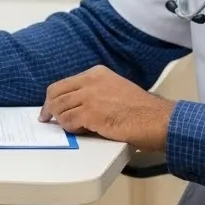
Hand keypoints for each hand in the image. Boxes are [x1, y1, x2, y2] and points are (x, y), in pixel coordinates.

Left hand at [38, 65, 173, 151]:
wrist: (156, 119)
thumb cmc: (141, 110)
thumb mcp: (115, 88)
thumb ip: (95, 91)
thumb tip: (75, 104)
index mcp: (96, 73)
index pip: (63, 84)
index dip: (52, 98)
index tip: (49, 107)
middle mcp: (90, 81)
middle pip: (56, 94)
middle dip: (49, 109)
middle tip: (47, 119)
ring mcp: (89, 97)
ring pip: (60, 109)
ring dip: (62, 121)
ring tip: (73, 127)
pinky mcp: (91, 114)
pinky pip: (68, 122)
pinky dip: (70, 129)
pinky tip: (80, 131)